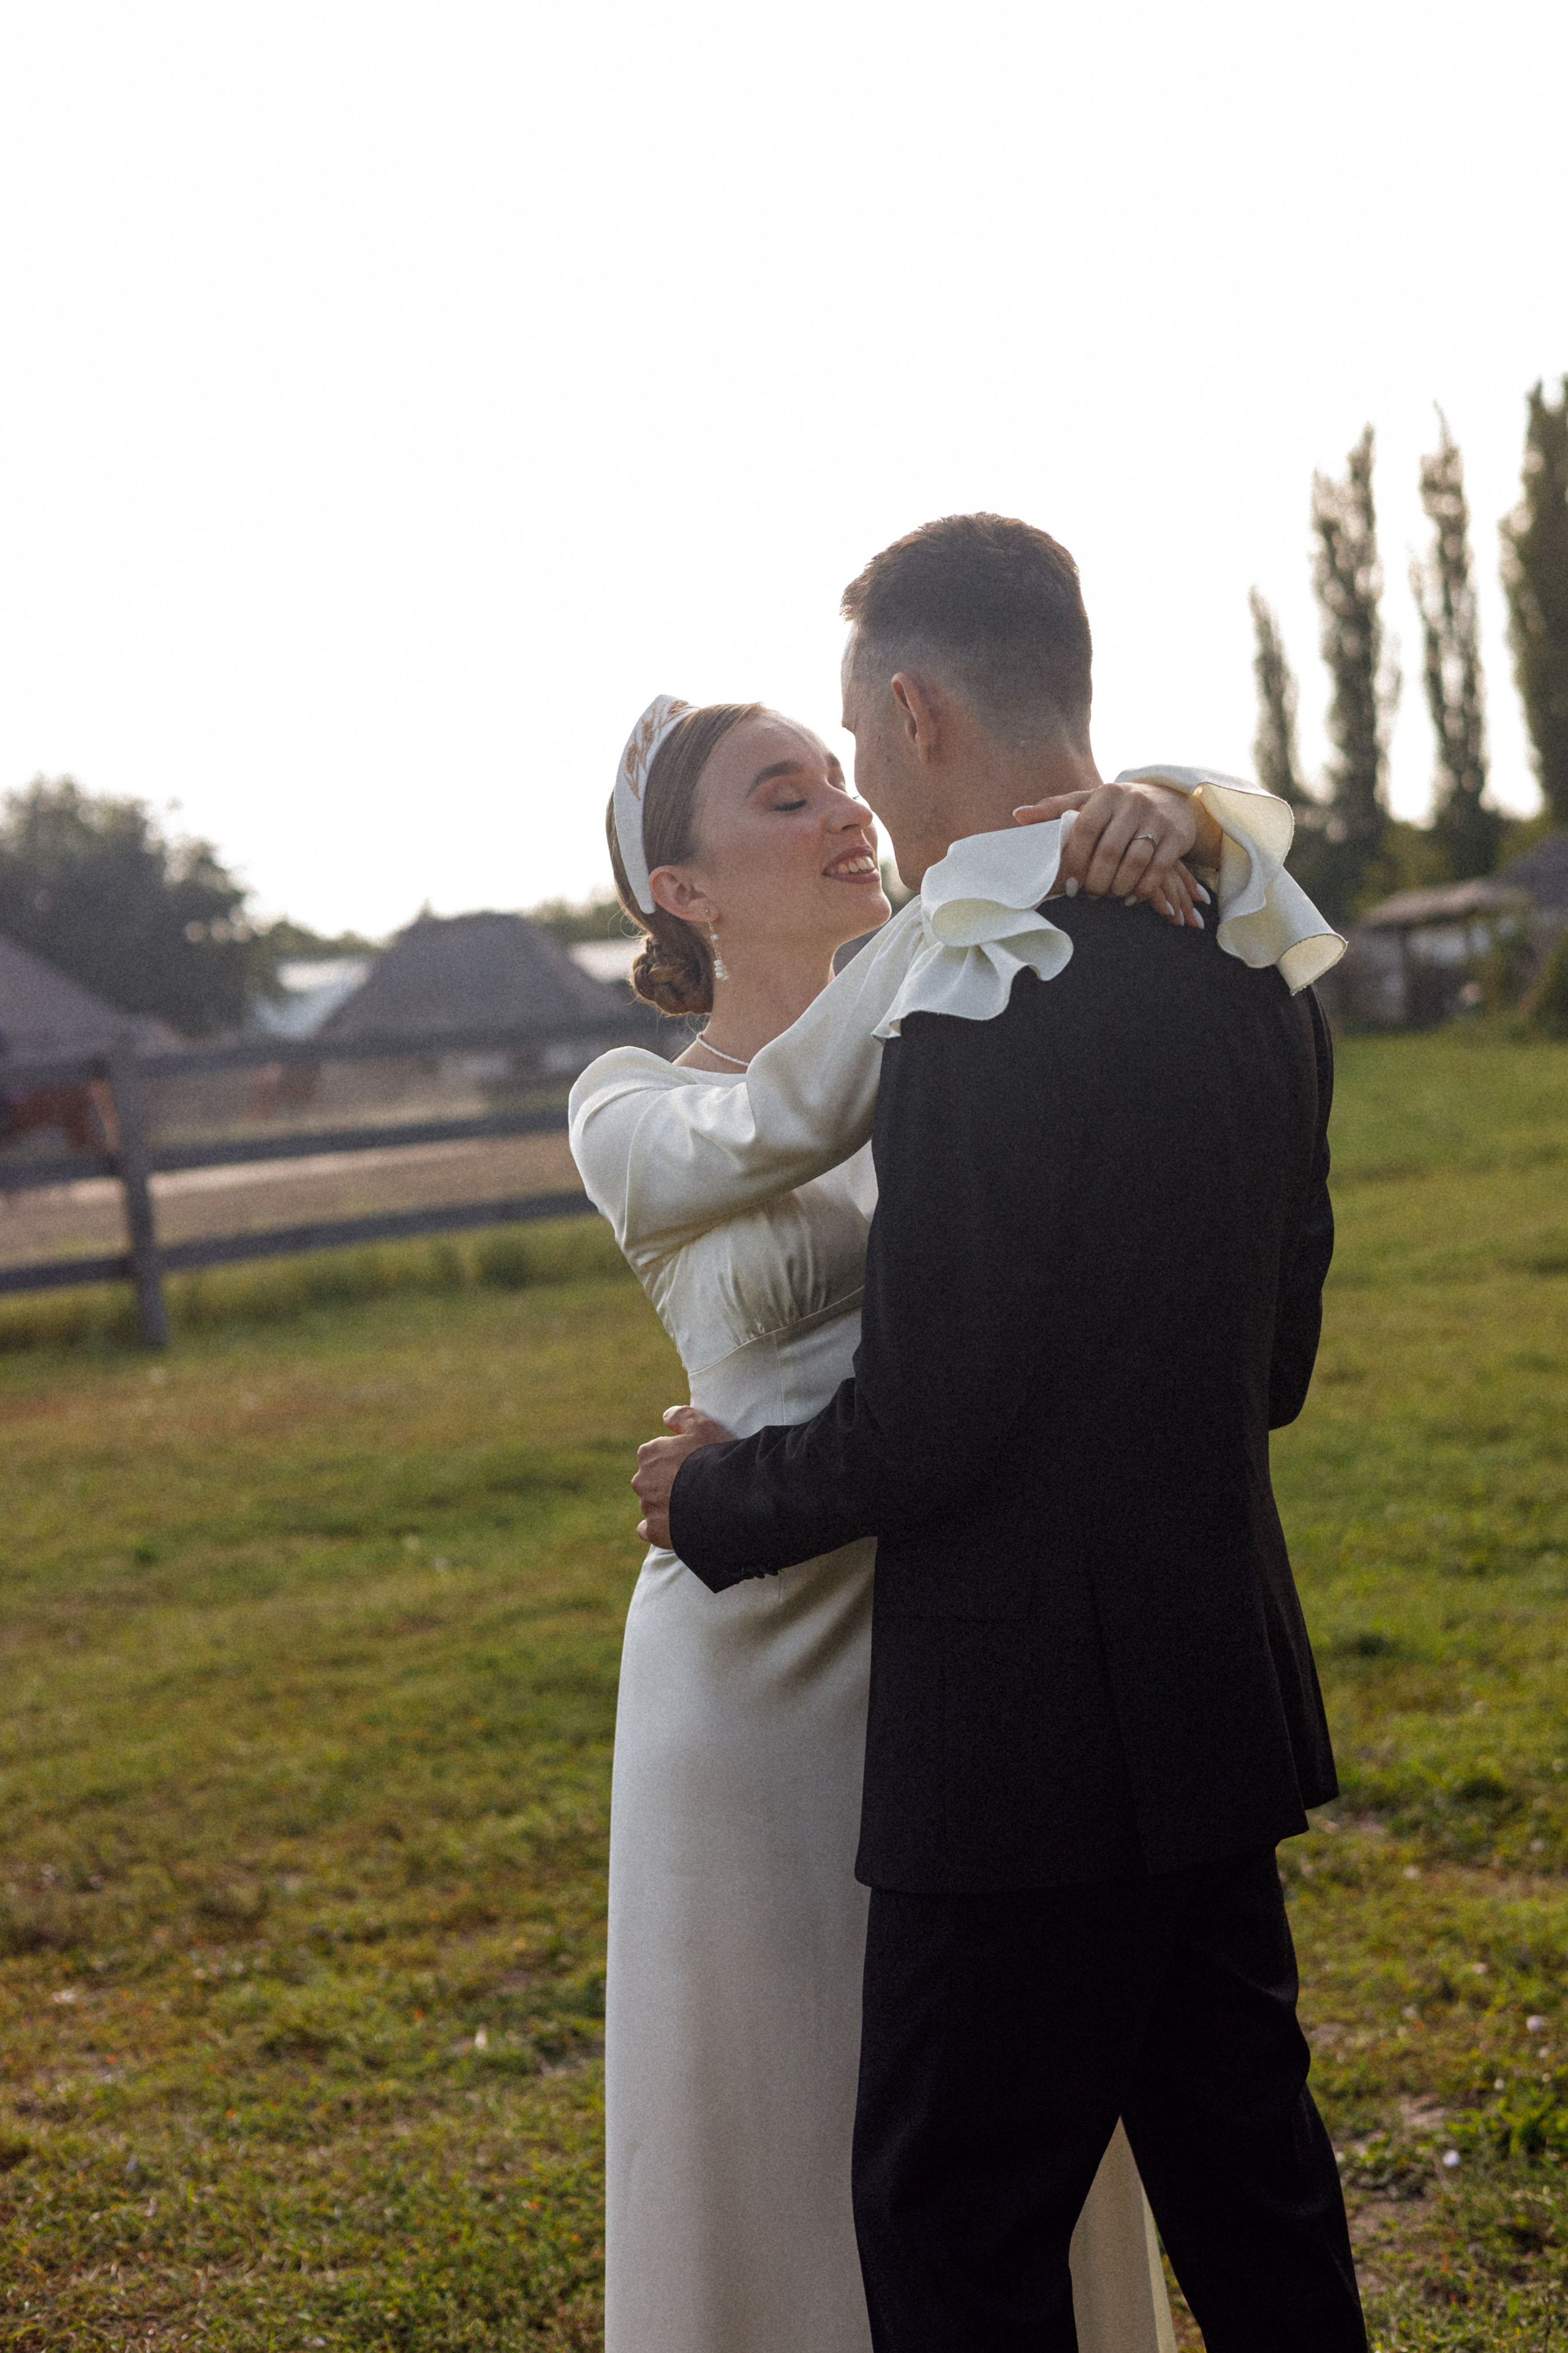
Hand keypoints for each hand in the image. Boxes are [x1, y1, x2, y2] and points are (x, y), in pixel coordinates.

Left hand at [633, 1405, 735, 1547]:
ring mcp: (647, 1507)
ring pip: (652, 1504)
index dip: (675, 1460)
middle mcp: (641, 1480)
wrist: (725, 1497)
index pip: (655, 1456)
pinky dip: (658, 1529)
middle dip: (667, 1483)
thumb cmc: (715, 1458)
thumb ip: (682, 1416)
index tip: (692, 1466)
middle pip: (651, 1481)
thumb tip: (666, 1416)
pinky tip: (673, 1527)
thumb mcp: (703, 1426)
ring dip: (667, 1505)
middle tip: (694, 1487)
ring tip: (693, 1507)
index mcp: (649, 1454)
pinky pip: (648, 1530)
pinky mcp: (655, 1531)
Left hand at [1014, 782, 1216, 928]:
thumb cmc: (1117, 806)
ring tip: (1108, 898)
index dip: (1075, 860)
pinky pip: (1159, 869)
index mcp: (1106, 793)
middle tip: (1089, 895)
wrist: (1168, 796)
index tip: (1069, 885)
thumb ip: (1055, 809)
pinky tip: (1130, 898)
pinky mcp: (1177, 835)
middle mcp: (1133, 802)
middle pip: (1110, 850)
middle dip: (1097, 880)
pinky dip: (1143, 889)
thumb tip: (1018, 815)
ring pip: (1135, 861)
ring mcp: (1157, 818)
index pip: (1085, 830)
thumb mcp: (1088, 801)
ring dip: (1119, 887)